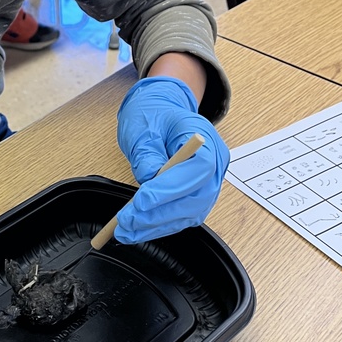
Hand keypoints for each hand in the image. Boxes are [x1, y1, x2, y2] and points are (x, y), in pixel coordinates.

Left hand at [114, 76, 228, 241]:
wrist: (163, 111)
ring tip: (126, 230)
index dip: (171, 189)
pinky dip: (158, 226)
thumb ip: (147, 154)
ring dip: (156, 226)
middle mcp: (215, 165)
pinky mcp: (196, 196)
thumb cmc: (156, 114)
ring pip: (188, 214)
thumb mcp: (144, 127)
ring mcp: (208, 183)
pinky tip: (137, 230)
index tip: (142, 200)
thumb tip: (148, 181)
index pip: (198, 169)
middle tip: (127, 220)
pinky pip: (182, 216)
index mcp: (207, 140)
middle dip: (158, 214)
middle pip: (195, 198)